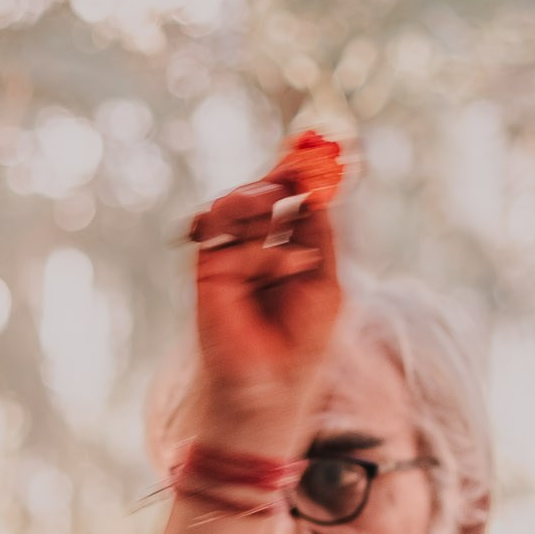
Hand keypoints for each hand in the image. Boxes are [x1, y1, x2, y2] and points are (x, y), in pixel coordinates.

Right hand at [189, 168, 341, 431]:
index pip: (295, 199)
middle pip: (264, 192)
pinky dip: (241, 237)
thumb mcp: (326, 282)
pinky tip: (256, 256)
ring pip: (237, 203)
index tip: (313, 148)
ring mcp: (232, 255)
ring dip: (255, 199)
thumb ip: (319, 234)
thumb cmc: (304, 344)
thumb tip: (318, 187)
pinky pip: (218, 230)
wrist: (269, 385)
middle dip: (277, 178)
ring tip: (271, 214)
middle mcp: (261, 247)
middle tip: (290, 169)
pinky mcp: (208, 268)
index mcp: (294, 248)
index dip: (302, 173)